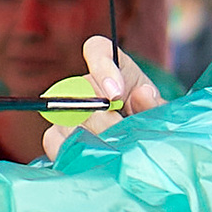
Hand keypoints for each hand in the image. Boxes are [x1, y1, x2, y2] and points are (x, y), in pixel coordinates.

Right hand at [41, 32, 165, 157]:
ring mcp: (67, 112)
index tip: (117, 94)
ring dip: (88, 136)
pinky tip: (92, 161)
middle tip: (119, 133)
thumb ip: (154, 105)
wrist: (142, 152)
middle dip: (101, 116)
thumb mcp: (158, 114)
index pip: (98, 50)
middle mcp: (85, 87)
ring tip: (111, 151)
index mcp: (113, 70)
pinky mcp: (58, 138)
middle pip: (79, 91)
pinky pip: (53, 142)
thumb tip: (142, 94)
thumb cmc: (150, 126)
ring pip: (64, 118)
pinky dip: (72, 152)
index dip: (103, 67)